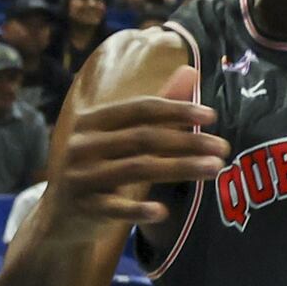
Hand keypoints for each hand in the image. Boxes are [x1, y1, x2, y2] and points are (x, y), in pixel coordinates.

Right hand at [48, 65, 227, 223]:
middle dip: (187, 141)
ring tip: (215, 169)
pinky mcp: (82, 208)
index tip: (211, 116)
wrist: (62, 215)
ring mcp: (80, 177)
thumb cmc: (102, 169)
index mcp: (92, 121)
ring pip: (136, 169)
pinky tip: (163, 212)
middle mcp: (82, 145)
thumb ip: (156, 109)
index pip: (140, 109)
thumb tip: (190, 70)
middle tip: (223, 147)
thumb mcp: (123, 137)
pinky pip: (114, 208)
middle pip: (143, 138)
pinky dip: (137, 209)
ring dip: (180, 168)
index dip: (176, 110)